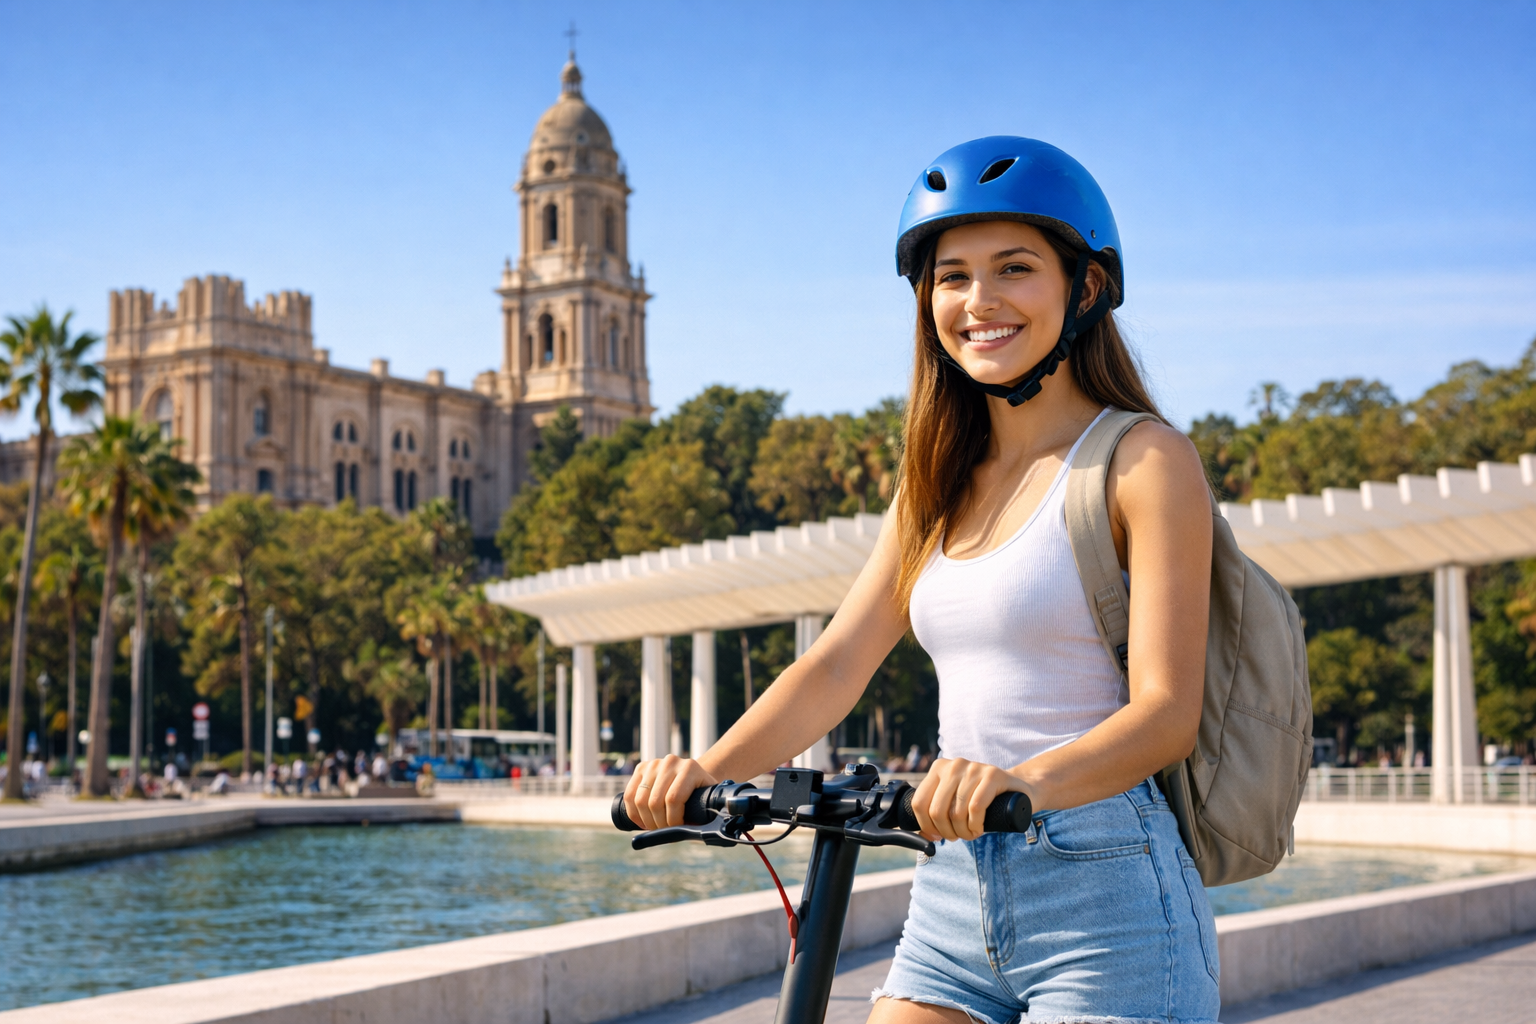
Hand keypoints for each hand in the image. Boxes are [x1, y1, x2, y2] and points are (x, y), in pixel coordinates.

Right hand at [623, 755, 718, 830]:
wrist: (693, 778)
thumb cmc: (701, 797)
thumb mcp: (706, 804)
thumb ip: (703, 818)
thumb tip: (691, 834)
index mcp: (690, 768)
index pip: (673, 799)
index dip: (673, 820)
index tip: (677, 830)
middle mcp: (671, 762)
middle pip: (655, 802)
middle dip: (658, 824)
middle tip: (665, 832)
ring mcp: (654, 763)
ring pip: (639, 801)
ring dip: (646, 821)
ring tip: (656, 827)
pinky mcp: (641, 768)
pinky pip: (629, 796)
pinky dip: (633, 814)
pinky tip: (643, 822)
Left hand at [910, 757, 1030, 841]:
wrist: (1018, 790)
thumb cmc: (983, 799)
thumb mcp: (955, 803)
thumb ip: (936, 814)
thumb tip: (922, 837)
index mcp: (939, 769)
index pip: (919, 802)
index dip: (925, 825)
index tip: (936, 836)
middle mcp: (953, 765)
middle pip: (937, 810)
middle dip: (946, 832)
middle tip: (957, 837)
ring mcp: (974, 768)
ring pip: (956, 812)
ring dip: (963, 832)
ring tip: (971, 833)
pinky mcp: (993, 775)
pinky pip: (975, 808)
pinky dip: (975, 825)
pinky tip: (979, 828)